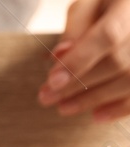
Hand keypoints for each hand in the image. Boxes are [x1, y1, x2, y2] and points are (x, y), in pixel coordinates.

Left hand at [39, 0, 129, 120]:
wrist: (129, 11)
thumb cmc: (108, 7)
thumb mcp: (89, 6)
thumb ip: (75, 28)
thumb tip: (60, 56)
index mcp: (129, 6)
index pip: (108, 36)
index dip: (79, 61)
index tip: (52, 81)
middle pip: (116, 63)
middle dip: (77, 84)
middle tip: (46, 97)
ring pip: (128, 81)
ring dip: (94, 99)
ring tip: (64, 107)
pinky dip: (120, 108)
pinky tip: (97, 116)